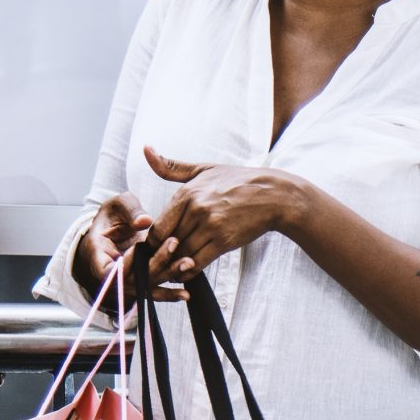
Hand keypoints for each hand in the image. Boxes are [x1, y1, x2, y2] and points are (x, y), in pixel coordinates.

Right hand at [75, 190, 175, 300]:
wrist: (115, 226)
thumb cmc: (114, 214)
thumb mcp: (118, 204)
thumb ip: (130, 211)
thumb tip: (145, 222)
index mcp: (98, 252)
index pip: (107, 269)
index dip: (122, 264)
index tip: (137, 247)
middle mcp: (112, 272)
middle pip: (132, 279)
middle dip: (154, 263)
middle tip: (174, 244)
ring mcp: (126, 280)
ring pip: (146, 285)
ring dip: (167, 275)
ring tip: (187, 263)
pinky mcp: (140, 282)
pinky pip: (153, 291)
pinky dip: (169, 294)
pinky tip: (185, 293)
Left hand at [144, 148, 302, 280]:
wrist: (272, 195)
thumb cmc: (238, 181)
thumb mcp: (203, 169)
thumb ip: (171, 166)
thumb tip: (146, 149)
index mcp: (187, 193)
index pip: (158, 224)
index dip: (153, 239)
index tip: (155, 246)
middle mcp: (196, 210)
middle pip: (167, 241)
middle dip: (161, 254)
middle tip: (157, 263)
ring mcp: (210, 227)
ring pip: (182, 254)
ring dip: (174, 264)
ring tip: (170, 269)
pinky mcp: (224, 241)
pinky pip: (198, 262)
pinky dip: (189, 270)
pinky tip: (186, 270)